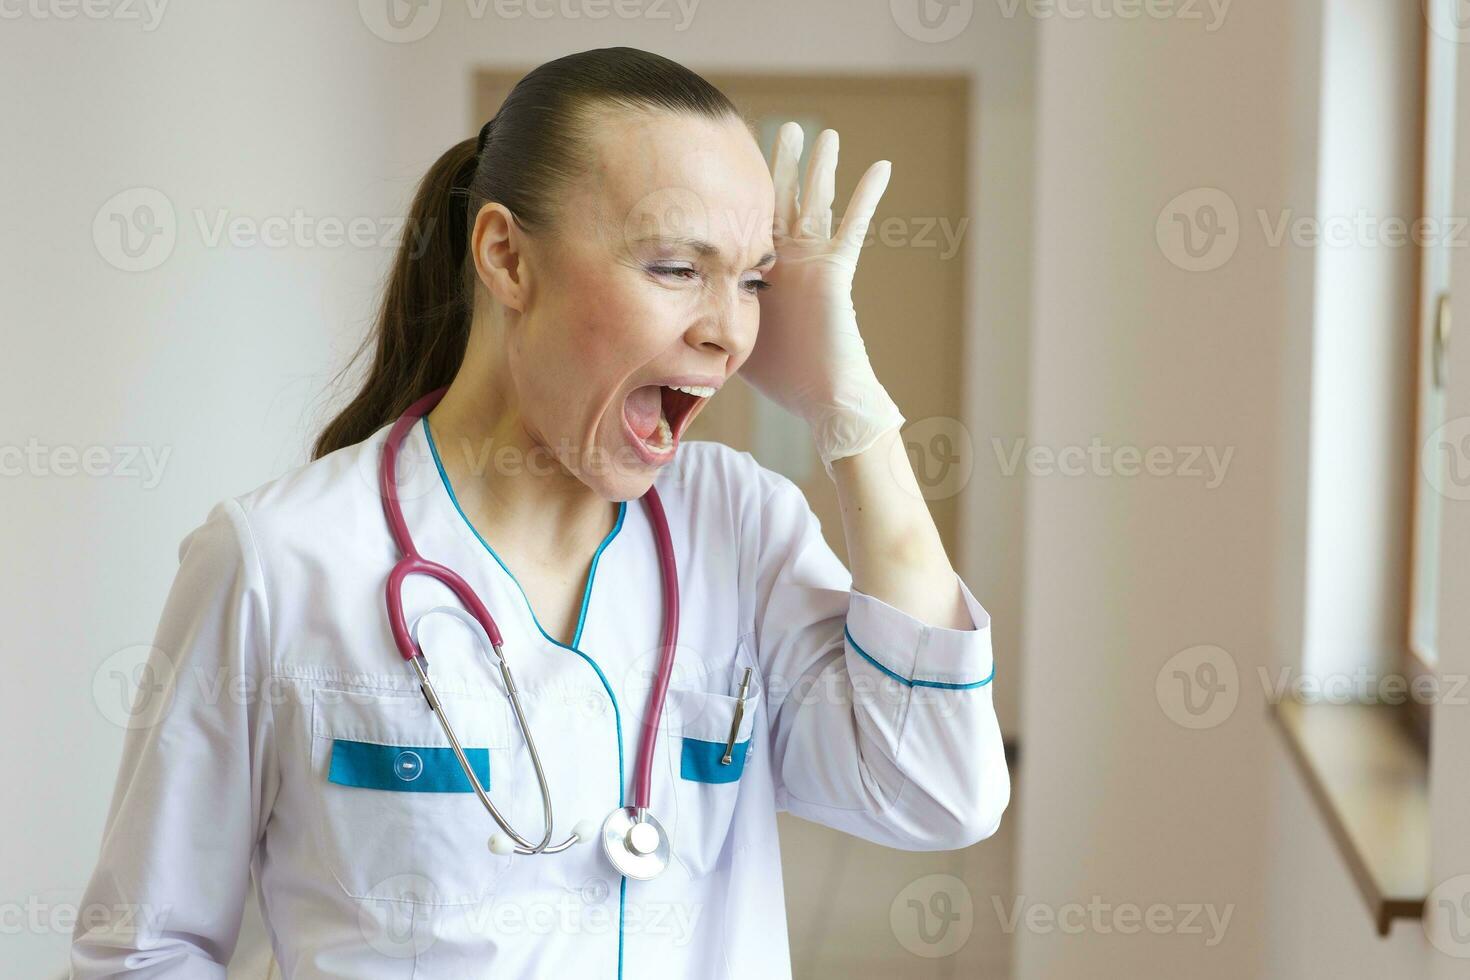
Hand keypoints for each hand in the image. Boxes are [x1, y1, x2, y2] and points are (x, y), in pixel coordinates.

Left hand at [742, 122, 904, 472]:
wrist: (820, 397)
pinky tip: (882, 166)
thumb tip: (664, 313)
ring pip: (817, 203)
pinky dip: (867, 197)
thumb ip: (708, 314)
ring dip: (821, 167)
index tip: (729, 159)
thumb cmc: (782, 377)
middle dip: (782, 165)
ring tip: (825, 132)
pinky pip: (854, 226)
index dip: (740, 192)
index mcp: (763, 271)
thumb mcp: (731, 335)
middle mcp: (789, 259)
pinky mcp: (836, 270)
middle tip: (781, 127)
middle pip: (783, 200)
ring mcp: (815, 261)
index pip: (749, 220)